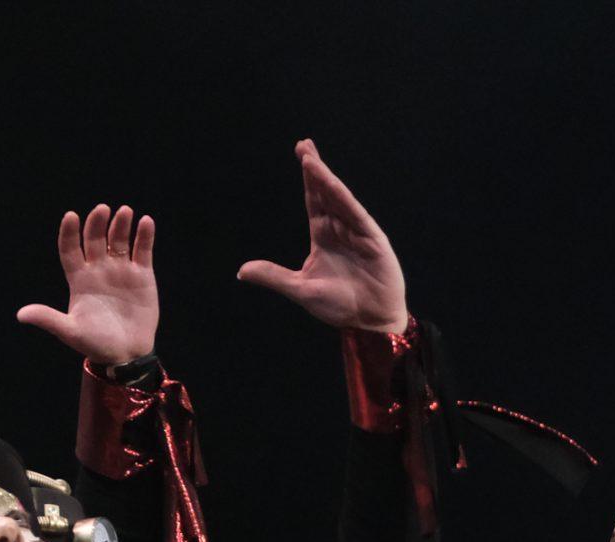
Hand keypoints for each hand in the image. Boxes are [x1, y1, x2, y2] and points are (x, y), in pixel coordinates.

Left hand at [16, 204, 158, 367]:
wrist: (126, 354)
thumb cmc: (95, 344)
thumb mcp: (70, 332)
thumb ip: (48, 319)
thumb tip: (21, 315)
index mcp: (79, 279)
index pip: (70, 249)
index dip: (69, 233)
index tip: (70, 216)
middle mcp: (98, 270)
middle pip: (94, 239)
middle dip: (97, 223)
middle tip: (103, 210)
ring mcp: (120, 270)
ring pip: (118, 240)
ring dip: (121, 224)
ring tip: (126, 212)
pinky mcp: (142, 275)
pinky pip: (142, 250)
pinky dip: (144, 236)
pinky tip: (146, 222)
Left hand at [236, 140, 408, 333]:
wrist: (370, 323)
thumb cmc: (341, 307)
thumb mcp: (301, 289)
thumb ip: (274, 276)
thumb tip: (242, 271)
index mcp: (324, 236)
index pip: (313, 200)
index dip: (307, 178)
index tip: (301, 154)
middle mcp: (341, 229)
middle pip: (325, 192)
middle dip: (315, 169)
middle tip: (303, 144)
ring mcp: (358, 232)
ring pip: (339, 198)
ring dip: (325, 178)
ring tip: (310, 158)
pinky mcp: (372, 240)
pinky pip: (355, 213)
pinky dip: (342, 197)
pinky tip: (330, 183)